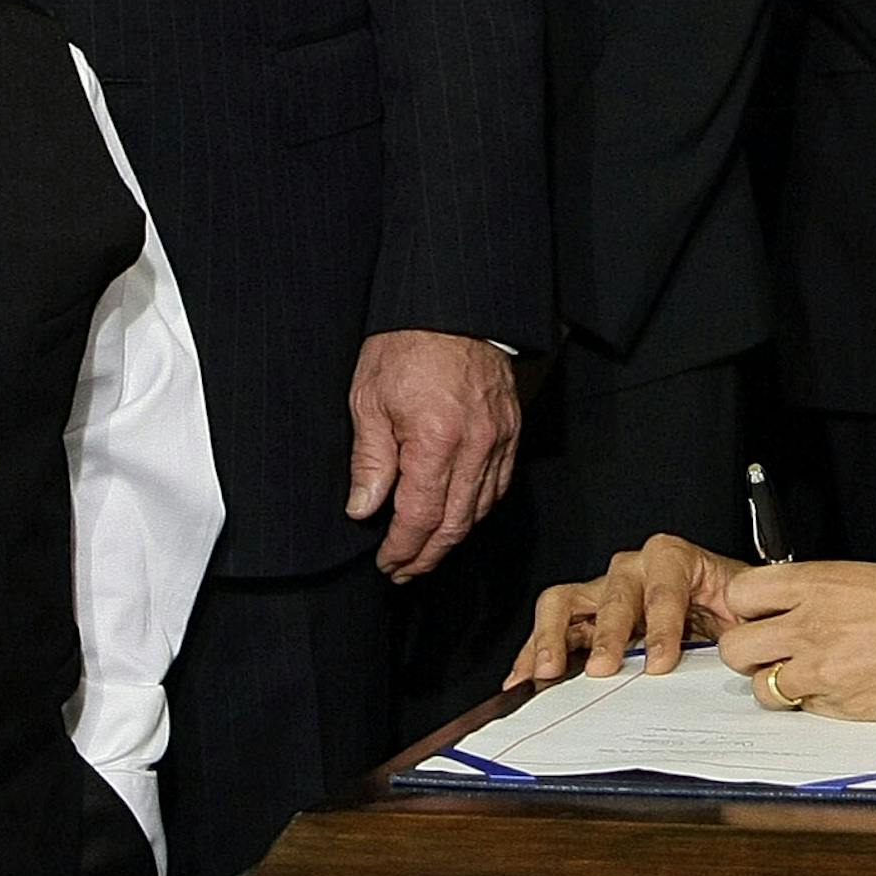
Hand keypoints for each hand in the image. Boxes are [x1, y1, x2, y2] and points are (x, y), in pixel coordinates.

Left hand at [346, 329, 519, 578]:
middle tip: (404, 570)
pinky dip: (479, 507)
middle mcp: (475, 445)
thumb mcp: (369, 398)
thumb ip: (370, 460)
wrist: (452, 305)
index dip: (402, 548)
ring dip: (453, 537)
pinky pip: (500, 482)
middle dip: (427, 555)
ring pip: (481, 508)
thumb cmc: (407, 344)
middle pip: (455, 523)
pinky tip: (460, 514)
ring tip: (427, 550)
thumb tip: (364, 509)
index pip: (420, 517)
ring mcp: (499, 437)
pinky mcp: (511, 427)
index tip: (386, 561)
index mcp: (436, 440)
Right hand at [508, 534, 748, 684]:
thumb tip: (744, 655)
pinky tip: (522, 679)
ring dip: (554, 636)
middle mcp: (634, 569)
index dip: (662, 624)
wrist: (726, 606)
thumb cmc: (733, 607)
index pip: (665, 585)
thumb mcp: (745, 613)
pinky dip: (533, 652)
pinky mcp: (584, 617)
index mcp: (677, 560)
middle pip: (613, 591)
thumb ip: (743, 629)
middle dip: (609, 632)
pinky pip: (552, 628)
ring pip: (567, 600)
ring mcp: (604, 591)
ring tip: (547, 671)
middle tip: (605, 669)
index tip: (660, 662)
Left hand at [716, 562, 875, 720]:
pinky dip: (819, 707)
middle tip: (780, 655)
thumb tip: (798, 605)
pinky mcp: (847, 710)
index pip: (742, 594)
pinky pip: (808, 713)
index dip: (747, 609)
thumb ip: (826, 593)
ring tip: (817, 678)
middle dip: (753, 655)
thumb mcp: (874, 577)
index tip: (762, 616)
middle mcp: (813, 625)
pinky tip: (852, 692)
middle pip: (738, 649)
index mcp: (820, 582)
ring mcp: (827, 671)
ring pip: (765, 689)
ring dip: (782, 687)